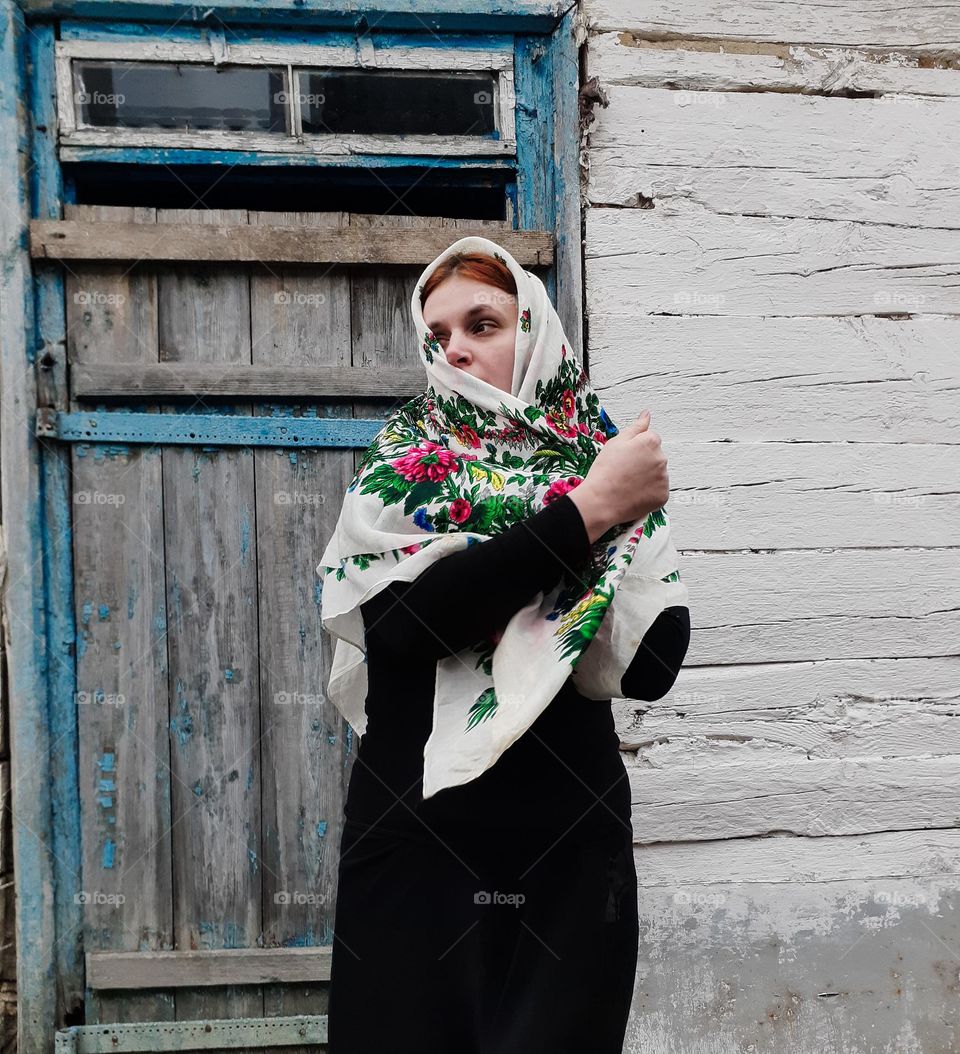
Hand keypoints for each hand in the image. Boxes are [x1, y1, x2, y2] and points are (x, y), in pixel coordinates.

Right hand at [568, 410, 669, 540]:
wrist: (600, 501)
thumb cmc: (605, 471)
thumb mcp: (616, 442)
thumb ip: (636, 427)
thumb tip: (646, 414)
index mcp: (651, 442)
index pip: (651, 439)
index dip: (636, 448)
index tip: (625, 458)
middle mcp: (661, 458)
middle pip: (655, 456)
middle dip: (643, 462)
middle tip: (624, 471)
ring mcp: (664, 478)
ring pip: (657, 474)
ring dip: (647, 477)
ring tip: (628, 484)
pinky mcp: (663, 495)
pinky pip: (658, 491)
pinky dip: (649, 493)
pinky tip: (634, 494)